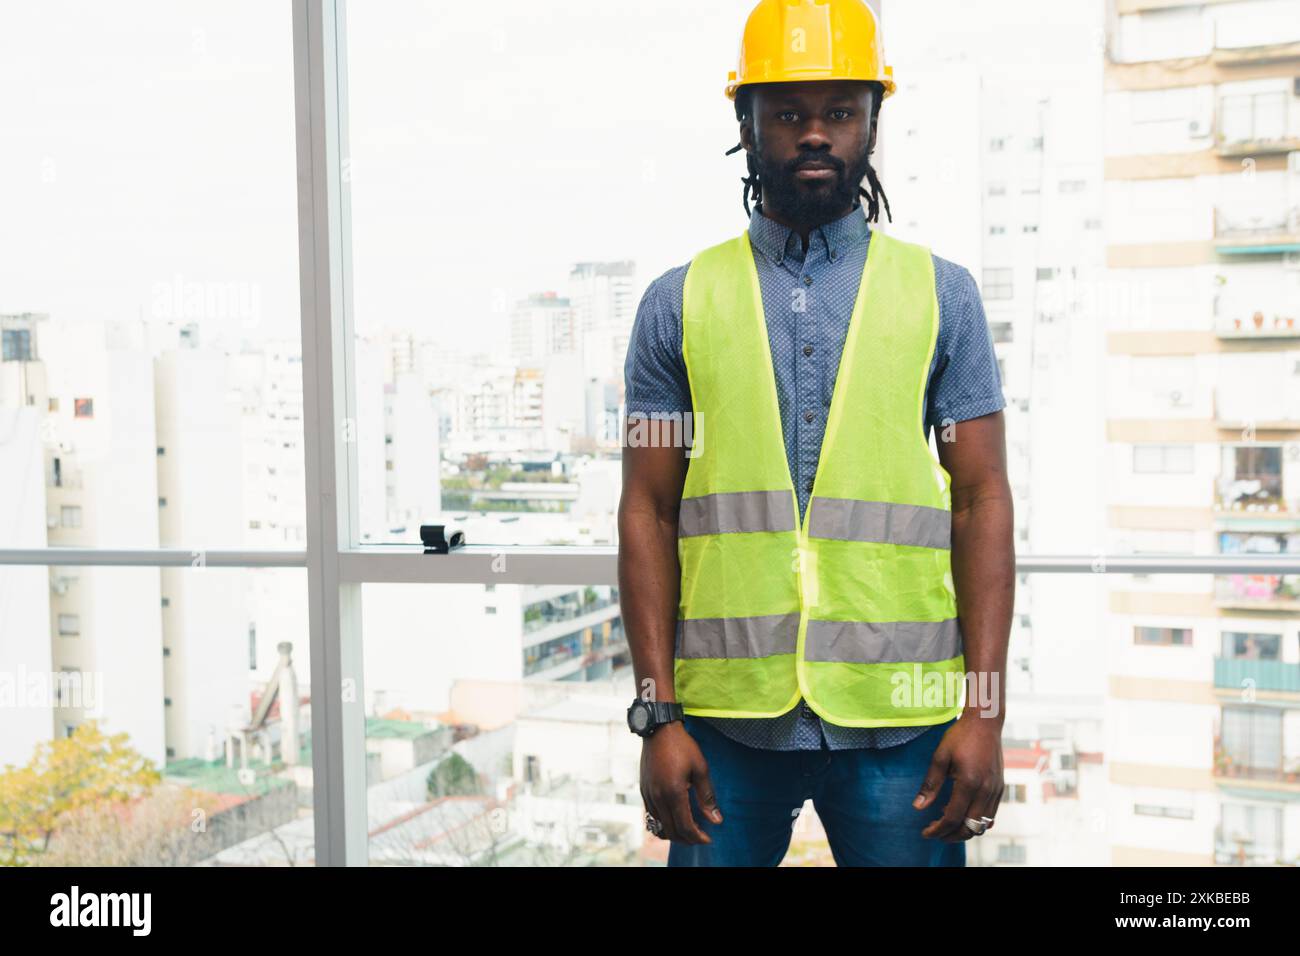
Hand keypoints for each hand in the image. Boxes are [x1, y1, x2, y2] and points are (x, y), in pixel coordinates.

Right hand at [639, 721, 721, 843]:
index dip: (698, 837)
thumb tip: (716, 820)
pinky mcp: (643, 790)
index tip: (708, 838)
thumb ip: (707, 797)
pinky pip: (651, 816)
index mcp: (673, 793)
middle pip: (671, 831)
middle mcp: (657, 797)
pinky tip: (674, 817)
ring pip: (659, 826)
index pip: (685, 826)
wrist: (658, 729)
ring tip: (689, 829)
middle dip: (687, 839)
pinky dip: (663, 823)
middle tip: (700, 837)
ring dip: (674, 832)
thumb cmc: (682, 746)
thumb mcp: (701, 769)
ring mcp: (648, 794)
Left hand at [913, 712, 1003, 841]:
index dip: (938, 829)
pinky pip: (990, 814)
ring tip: (945, 822)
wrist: (985, 723)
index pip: (952, 817)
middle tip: (935, 832)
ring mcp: (996, 790)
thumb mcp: (940, 757)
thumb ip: (930, 784)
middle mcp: (986, 790)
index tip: (925, 832)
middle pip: (969, 827)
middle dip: (951, 835)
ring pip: (982, 825)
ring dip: (964, 829)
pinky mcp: (1000, 788)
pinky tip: (961, 811)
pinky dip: (976, 820)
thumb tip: (918, 807)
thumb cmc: (960, 736)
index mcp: (969, 783)